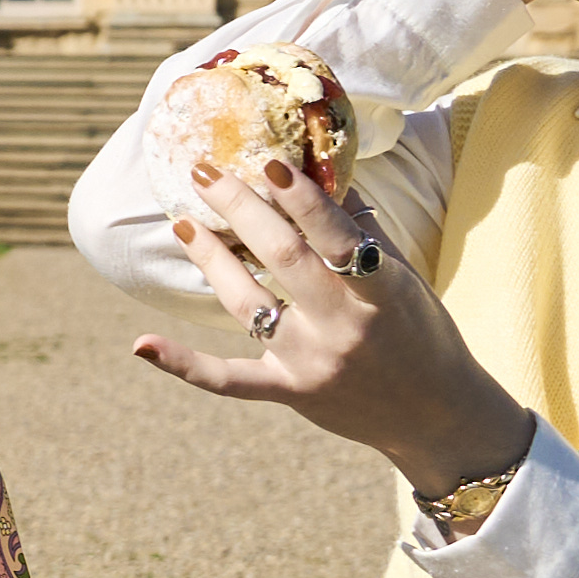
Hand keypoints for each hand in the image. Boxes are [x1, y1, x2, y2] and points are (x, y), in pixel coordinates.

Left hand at [126, 154, 539, 506]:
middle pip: (282, 258)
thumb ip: (362, 234)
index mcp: (381, 292)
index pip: (335, 235)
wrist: (437, 417)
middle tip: (203, 169)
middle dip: (240, 208)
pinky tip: (141, 344)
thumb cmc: (423, 336)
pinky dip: (184, 364)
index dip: (301, 198)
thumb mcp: (406, 282)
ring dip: (210, 258)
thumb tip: (325, 174)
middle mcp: (344, 326)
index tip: (267, 160)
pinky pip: (229, 380)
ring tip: (181, 222)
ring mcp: (312, 362)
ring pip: (248, 303)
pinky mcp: (290, 393)